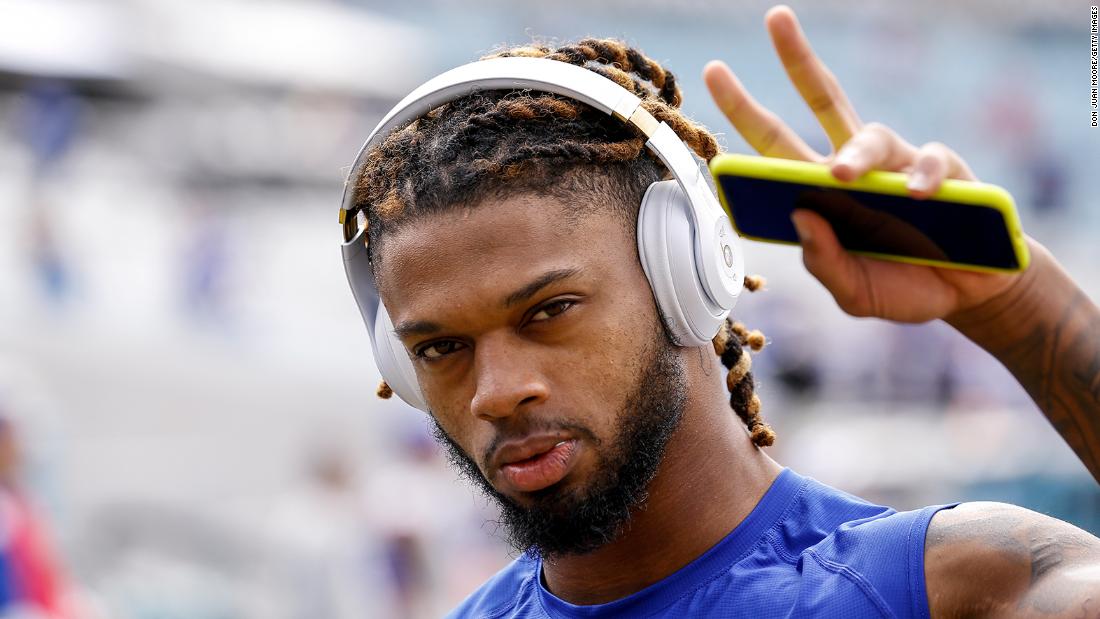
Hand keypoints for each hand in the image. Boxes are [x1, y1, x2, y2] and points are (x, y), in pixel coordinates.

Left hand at [703, 5, 1035, 323]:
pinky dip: (923, 176)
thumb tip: (800, 215)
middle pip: (822, 100)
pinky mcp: (947, 174)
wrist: (968, 293)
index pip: (775, 143)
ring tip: (843, 175)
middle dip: (797, 58)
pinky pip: (930, 163)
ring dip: (856, 155)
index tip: (715, 73)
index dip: (746, 111)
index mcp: (820, 190)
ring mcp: (899, 166)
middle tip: (775, 18)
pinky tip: (917, 195)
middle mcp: (855, 168)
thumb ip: (825, 263)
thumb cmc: (902, 285)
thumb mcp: (854, 291)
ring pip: (871, 136)